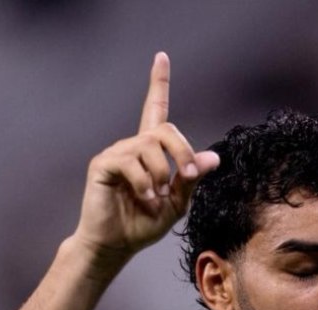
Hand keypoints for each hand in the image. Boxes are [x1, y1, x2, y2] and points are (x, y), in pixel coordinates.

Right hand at [74, 52, 219, 259]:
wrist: (116, 245)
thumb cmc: (143, 225)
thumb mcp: (177, 204)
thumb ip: (192, 180)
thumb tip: (213, 157)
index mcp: (150, 151)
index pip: (156, 109)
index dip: (158, 83)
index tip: (161, 56)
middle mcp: (132, 146)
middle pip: (165, 128)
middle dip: (183, 152)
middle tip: (187, 178)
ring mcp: (117, 153)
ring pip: (150, 147)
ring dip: (162, 174)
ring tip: (156, 197)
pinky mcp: (103, 164)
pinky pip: (131, 162)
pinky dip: (144, 182)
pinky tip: (144, 197)